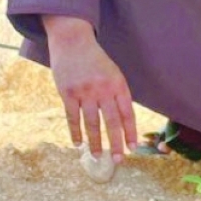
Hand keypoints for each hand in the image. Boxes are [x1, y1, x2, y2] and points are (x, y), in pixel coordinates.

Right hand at [43, 16, 137, 160]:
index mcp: (118, 84)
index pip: (127, 113)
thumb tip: (123, 123)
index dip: (130, 132)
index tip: (132, 148)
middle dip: (115, 143)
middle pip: (112, 122)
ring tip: (96, 156)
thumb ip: (117, 95)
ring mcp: (84, 91)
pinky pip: (73, 118)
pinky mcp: (68, 93)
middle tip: (118, 160)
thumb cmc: (95, 60)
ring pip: (92, 123)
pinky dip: (75, 132)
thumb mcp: (113, 73)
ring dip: (95, 142)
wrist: (72, 41)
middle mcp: (103, 89)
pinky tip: (78, 144)